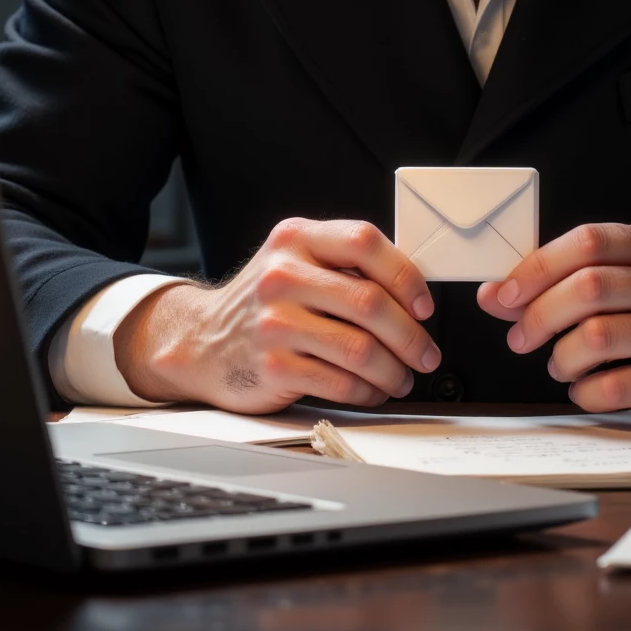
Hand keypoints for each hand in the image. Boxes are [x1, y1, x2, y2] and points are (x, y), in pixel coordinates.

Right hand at [115, 218, 440, 412]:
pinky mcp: (273, 366)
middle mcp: (282, 274)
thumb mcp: (296, 260)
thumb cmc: (266, 302)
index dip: (405, 276)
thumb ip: (344, 264)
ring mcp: (274, 322)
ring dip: (394, 370)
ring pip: (360, 349)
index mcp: (297, 238)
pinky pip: (339, 383)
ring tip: (403, 377)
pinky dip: (367, 392)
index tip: (424, 305)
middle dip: (410, 335)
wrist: (204, 341)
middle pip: (369, 302)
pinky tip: (373, 391)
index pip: (364, 242)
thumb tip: (412, 290)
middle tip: (426, 353)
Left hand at [477, 223, 630, 424]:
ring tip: (559, 364)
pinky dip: (584, 391)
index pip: (586, 241)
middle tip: (520, 337)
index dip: (536, 267)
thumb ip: (572, 277)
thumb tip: (496, 294)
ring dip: (559, 357)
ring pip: (593, 337)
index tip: (505, 294)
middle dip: (537, 316)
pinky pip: (611, 386)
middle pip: (586, 288)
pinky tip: (586, 388)